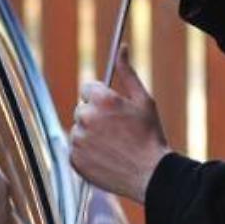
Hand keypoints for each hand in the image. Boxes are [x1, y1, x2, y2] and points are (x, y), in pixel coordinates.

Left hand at [70, 45, 171, 203]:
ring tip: (112, 145)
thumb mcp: (144, 100)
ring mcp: (78, 140)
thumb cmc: (150, 135)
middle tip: (116, 130)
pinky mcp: (74, 159)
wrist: (150, 174)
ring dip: (90, 134)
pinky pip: (75, 148)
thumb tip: (121, 48)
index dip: (102, 98)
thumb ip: (127, 72)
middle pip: (82, 108)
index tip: (113, 110)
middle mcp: (86, 118)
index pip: (88, 88)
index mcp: (102, 100)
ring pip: (78, 129)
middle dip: (95, 115)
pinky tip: (105, 156)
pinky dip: (86, 152)